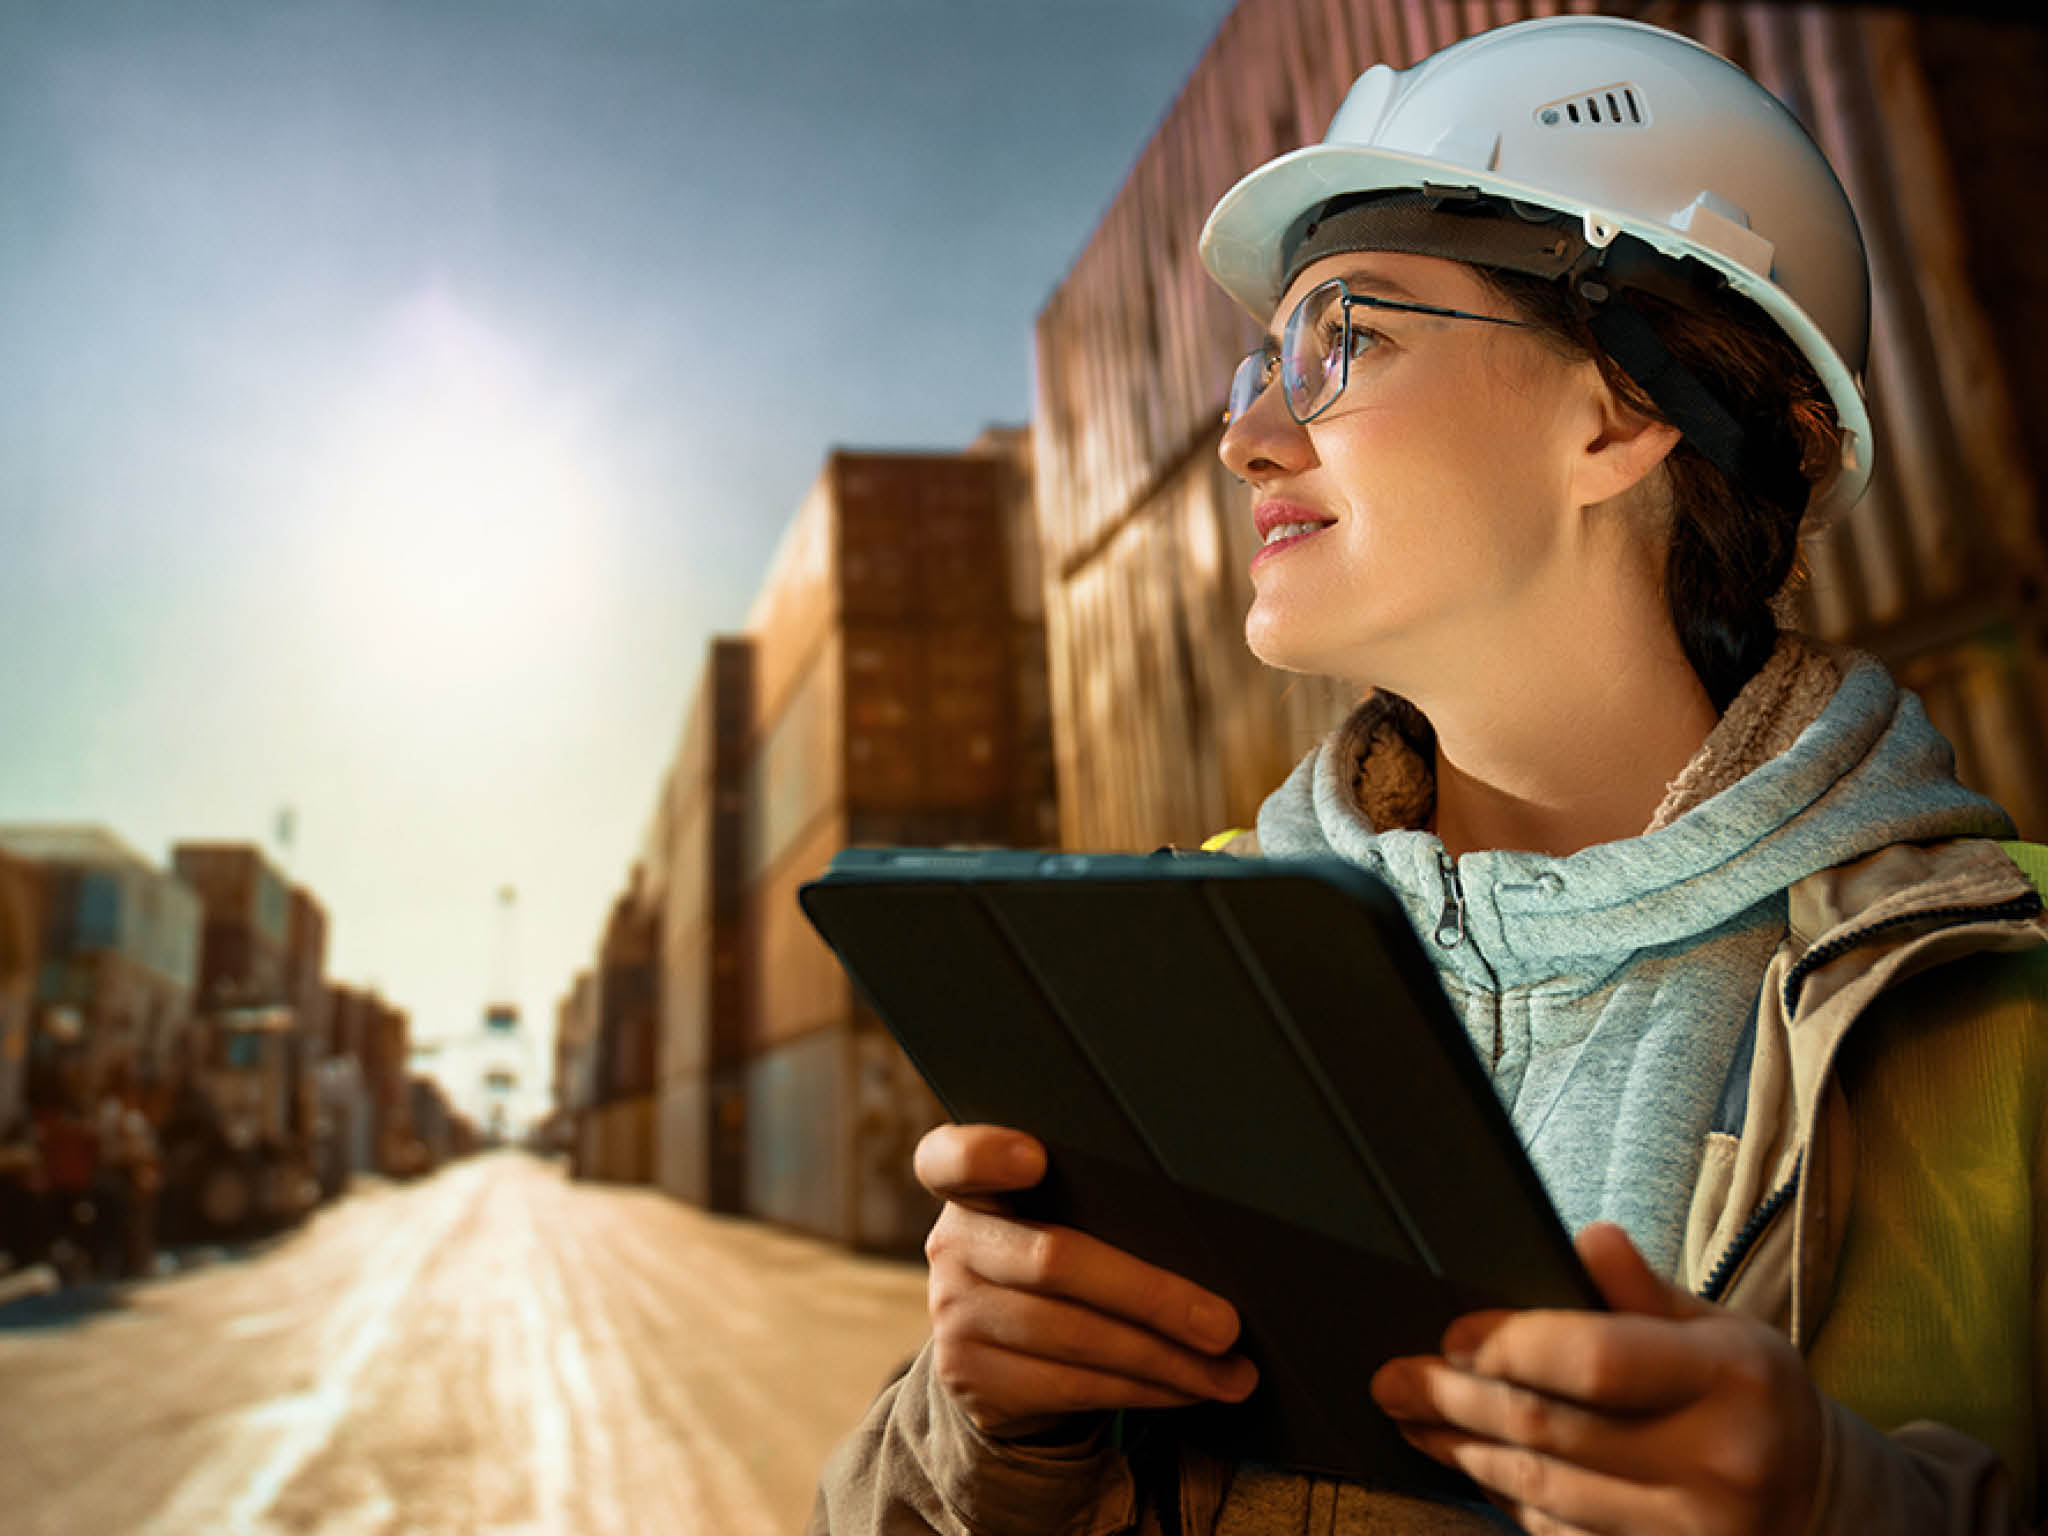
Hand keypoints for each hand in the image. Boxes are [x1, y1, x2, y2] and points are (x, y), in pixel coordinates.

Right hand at [917, 1123, 1257, 1441]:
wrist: (997, 1354)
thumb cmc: (1055, 1265)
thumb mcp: (1057, 1218)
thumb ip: (1096, 1205)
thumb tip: (1206, 1237)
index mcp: (970, 1187)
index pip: (951, 1158)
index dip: (985, 1154)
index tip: (1034, 1156)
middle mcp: (951, 1246)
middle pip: (1054, 1260)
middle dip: (1152, 1296)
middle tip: (1224, 1324)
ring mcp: (955, 1318)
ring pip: (1076, 1337)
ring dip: (1166, 1360)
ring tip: (1229, 1372)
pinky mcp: (975, 1380)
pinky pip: (1073, 1388)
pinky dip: (1144, 1390)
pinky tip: (1188, 1390)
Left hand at [1369, 1223, 1823, 1535]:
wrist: (1828, 1508)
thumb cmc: (1752, 1399)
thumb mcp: (1720, 1330)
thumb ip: (1644, 1292)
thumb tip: (1588, 1239)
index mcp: (1730, 1378)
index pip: (1598, 1360)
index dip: (1511, 1345)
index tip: (1452, 1334)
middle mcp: (1717, 1461)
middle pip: (1552, 1428)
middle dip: (1455, 1399)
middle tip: (1395, 1379)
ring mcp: (1693, 1530)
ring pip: (1545, 1489)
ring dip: (1464, 1452)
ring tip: (1414, 1419)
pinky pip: (1562, 1533)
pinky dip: (1509, 1498)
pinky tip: (1473, 1466)